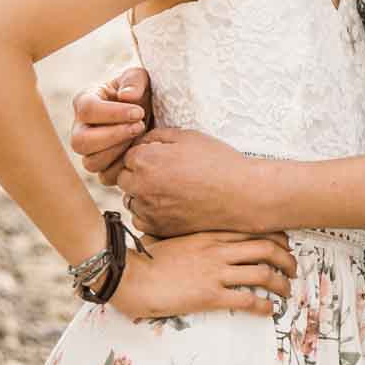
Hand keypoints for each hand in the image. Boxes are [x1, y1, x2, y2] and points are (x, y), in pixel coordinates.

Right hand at [71, 67, 152, 184]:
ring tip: (141, 138)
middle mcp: (81, 129)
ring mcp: (90, 151)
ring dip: (119, 151)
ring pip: (91, 162)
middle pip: (80, 142)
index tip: (139, 112)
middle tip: (140, 126)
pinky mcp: (104, 168)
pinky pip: (106, 177)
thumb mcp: (141, 78)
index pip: (87, 110)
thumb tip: (127, 96)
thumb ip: (134, 80)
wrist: (155, 113)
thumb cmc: (142, 92)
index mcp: (85, 102)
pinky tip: (139, 152)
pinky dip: (124, 168)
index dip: (113, 113)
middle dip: (113, 136)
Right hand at [106, 231, 297, 319]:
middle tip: (293, 267)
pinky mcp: (210, 296)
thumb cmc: (145, 260)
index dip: (276, 237)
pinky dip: (264, 305)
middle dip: (287, 258)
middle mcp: (218, 250)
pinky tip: (269, 310)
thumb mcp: (175, 238)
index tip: (284, 244)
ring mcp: (215, 272)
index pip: (253, 230)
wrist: (128, 275)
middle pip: (267, 248)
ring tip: (287, 290)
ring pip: (263, 272)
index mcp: (209, 234)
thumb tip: (204, 242)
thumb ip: (195, 239)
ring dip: (281, 282)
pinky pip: (247, 299)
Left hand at [117, 129, 263, 235]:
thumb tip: (140, 141)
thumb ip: (157, 135)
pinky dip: (149, 213)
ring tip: (170, 190)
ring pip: (131, 199)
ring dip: (142, 194)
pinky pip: (140, 220)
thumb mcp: (189, 137)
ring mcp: (148, 210)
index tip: (163, 157)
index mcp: (146, 160)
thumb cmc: (218, 162)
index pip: (128, 155)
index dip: (146, 154)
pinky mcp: (158, 228)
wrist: (241, 194)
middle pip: (124, 178)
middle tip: (165, 173)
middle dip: (139, 174)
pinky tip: (170, 205)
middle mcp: (141, 186)